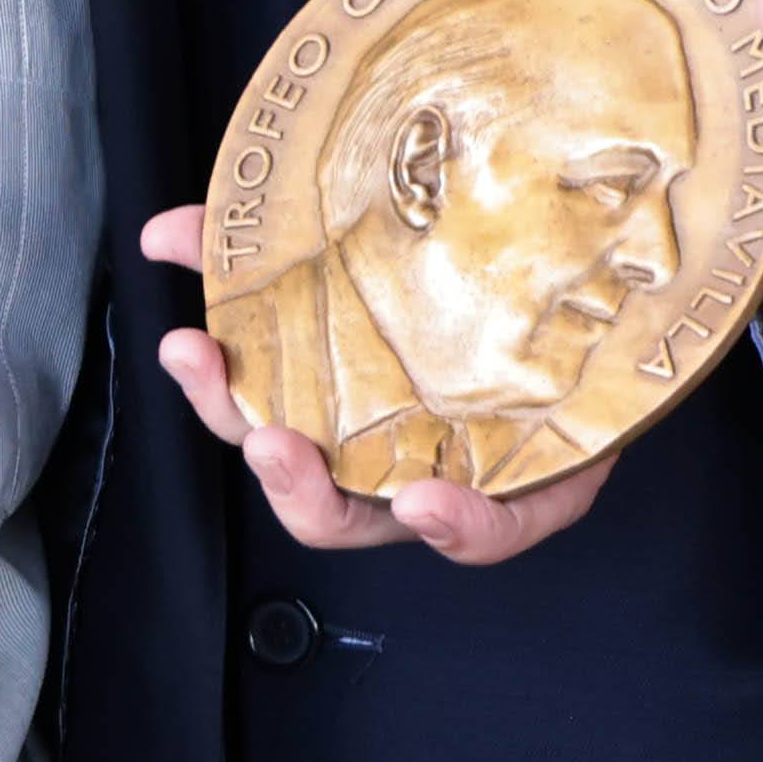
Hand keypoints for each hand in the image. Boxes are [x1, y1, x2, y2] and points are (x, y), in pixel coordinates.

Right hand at [136, 204, 620, 562]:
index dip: (214, 392)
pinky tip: (426, 504)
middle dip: (271, 465)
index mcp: (341, 407)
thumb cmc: (467, 291)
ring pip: (375, 522)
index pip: (259, 417)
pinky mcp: (532, 498)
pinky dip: (454, 529)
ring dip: (327, 501)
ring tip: (310, 460)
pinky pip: (492, 531)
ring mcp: (453, 482)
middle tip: (257, 430)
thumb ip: (259, 244)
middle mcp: (387, 458)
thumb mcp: (362, 252)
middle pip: (308, 489)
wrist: (595, 298)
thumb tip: (167, 231)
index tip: (184, 345)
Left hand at [137, 0, 762, 567]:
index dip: (480, 522)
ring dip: (251, 412)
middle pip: (401, 491)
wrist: (721, 151)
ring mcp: (446, 357)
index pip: (540, 500)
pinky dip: (242, 289)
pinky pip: (307, 321)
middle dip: (320, 487)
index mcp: (604, 396)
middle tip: (265, 435)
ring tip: (197, 353)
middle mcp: (513, 399)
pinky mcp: (397, 296)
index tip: (430, 507)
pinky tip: (186, 234)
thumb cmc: (755, 161)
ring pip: (335, 431)